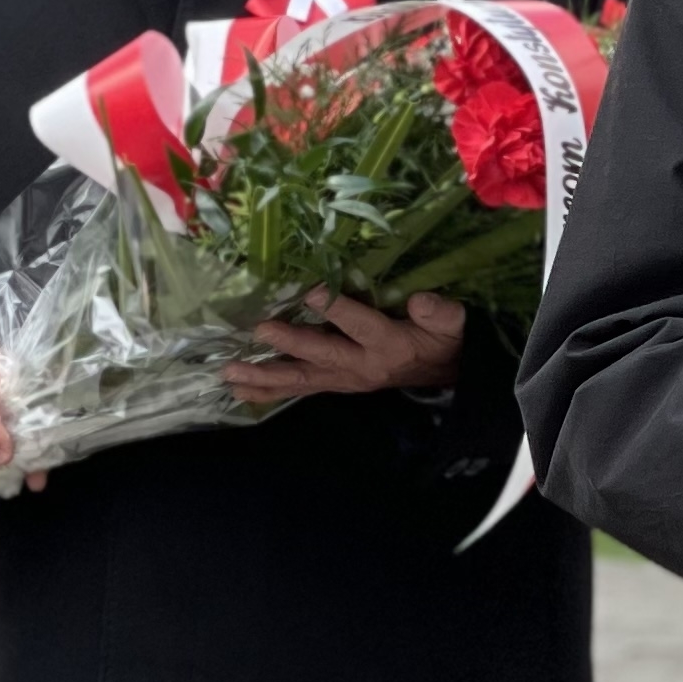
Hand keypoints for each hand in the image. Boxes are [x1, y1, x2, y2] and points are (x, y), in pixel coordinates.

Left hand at [223, 290, 467, 401]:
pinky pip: (298, 388)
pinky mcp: (334, 384)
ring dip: (265, 376)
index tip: (310, 291)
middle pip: (321, 356)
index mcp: (389, 345)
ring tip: (230, 374)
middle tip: (260, 331)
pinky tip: (239, 388)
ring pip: (301, 379)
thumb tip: (421, 301)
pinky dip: (268, 389)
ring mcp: (344, 379)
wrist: (442, 375)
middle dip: (290, 344)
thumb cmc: (441, 342)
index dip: (337, 309)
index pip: (361, 326)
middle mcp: (361, 366)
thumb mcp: (452, 325)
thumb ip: (441, 313)